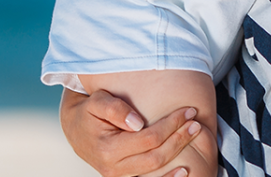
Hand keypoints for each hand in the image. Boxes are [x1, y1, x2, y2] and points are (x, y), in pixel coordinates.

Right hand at [60, 88, 201, 176]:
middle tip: (196, 122)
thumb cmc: (89, 111)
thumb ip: (115, 109)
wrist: (74, 127)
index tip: (187, 111)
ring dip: (177, 152)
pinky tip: (183, 171)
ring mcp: (118, 176)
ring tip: (194, 135)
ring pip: (155, 170)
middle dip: (179, 138)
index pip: (149, 138)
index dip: (171, 125)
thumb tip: (138, 123)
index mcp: (108, 149)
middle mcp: (113, 168)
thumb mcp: (97, 102)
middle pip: (156, 156)